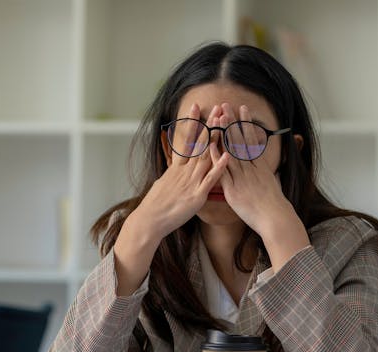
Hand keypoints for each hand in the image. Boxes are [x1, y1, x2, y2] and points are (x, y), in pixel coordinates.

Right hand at [131, 103, 229, 239]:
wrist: (150, 220)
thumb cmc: (156, 205)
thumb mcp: (163, 183)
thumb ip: (173, 174)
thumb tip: (174, 167)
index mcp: (177, 168)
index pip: (186, 140)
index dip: (192, 123)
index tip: (196, 106)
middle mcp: (184, 171)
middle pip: (199, 143)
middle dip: (209, 124)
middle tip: (217, 107)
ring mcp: (191, 182)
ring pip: (206, 156)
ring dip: (216, 139)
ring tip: (224, 123)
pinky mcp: (197, 195)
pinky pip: (210, 179)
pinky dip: (219, 167)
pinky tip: (227, 155)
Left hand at [212, 103, 309, 267]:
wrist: (275, 219)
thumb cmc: (274, 206)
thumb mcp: (272, 184)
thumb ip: (265, 173)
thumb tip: (264, 167)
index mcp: (260, 166)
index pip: (251, 140)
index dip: (246, 124)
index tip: (242, 110)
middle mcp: (251, 169)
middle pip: (240, 141)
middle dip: (233, 122)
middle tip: (227, 105)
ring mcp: (242, 178)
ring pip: (231, 151)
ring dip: (224, 133)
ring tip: (218, 117)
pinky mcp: (233, 190)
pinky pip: (223, 171)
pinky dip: (216, 158)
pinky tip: (210, 145)